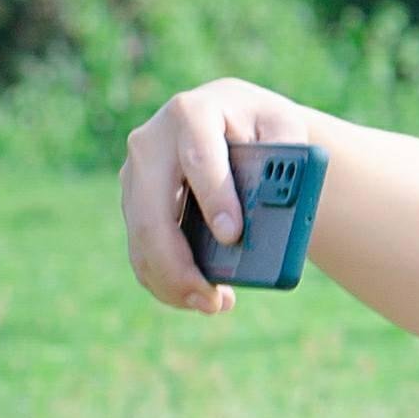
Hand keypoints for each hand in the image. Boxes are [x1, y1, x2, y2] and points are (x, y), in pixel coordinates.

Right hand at [121, 78, 299, 318]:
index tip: (232, 235)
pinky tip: (192, 297)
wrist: (234, 122)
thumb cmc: (263, 128)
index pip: (199, 158)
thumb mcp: (284, 130)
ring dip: (172, 281)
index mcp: (192, 113)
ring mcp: (134, 174)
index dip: (215, 198)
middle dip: (181, 264)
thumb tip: (277, 204)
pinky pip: (139, 249)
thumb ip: (286, 161)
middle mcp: (152, 142)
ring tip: (212, 305)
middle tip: (214, 300)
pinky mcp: (132, 201)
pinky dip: (164, 280)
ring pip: (141, 238)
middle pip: (154, 212)